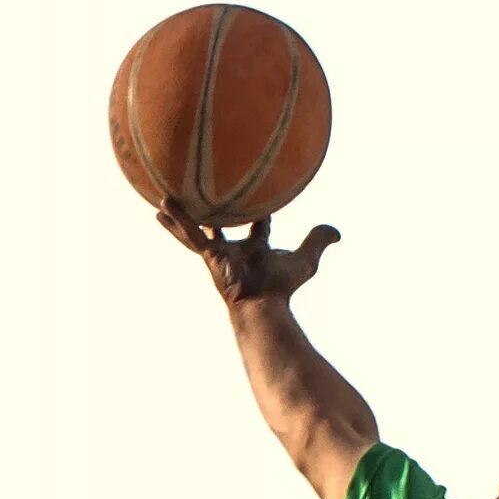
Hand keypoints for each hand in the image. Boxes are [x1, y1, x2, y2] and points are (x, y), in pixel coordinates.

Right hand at [156, 209, 338, 305]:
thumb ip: (318, 241)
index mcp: (255, 250)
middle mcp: (234, 251)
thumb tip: (337, 232)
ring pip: (197, 228)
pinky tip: (161, 204)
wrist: (264, 304)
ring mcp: (218, 253)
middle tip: (200, 198)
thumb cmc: (282, 288)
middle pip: (220, 226)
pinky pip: (191, 233)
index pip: (257, 225)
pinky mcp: (209, 255)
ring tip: (163, 198)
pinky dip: (177, 219)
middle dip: (211, 215)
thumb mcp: (306, 260)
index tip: (258, 194)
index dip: (260, 212)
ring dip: (182, 216)